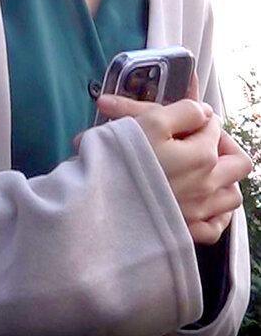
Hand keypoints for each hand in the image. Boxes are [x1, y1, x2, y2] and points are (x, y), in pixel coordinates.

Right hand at [74, 75, 252, 243]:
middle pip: (238, 162)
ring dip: (225, 180)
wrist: (103, 205)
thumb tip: (203, 110)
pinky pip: (214, 227)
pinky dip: (215, 214)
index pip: (214, 126)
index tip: (184, 115)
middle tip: (203, 139)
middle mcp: (207, 185)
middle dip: (225, 145)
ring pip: (232, 196)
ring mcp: (198, 211)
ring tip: (205, 170)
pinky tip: (202, 203)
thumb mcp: (151, 121)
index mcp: (202, 156)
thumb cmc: (123, 161)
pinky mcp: (186, 232)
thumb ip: (184, 111)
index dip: (200, 115)